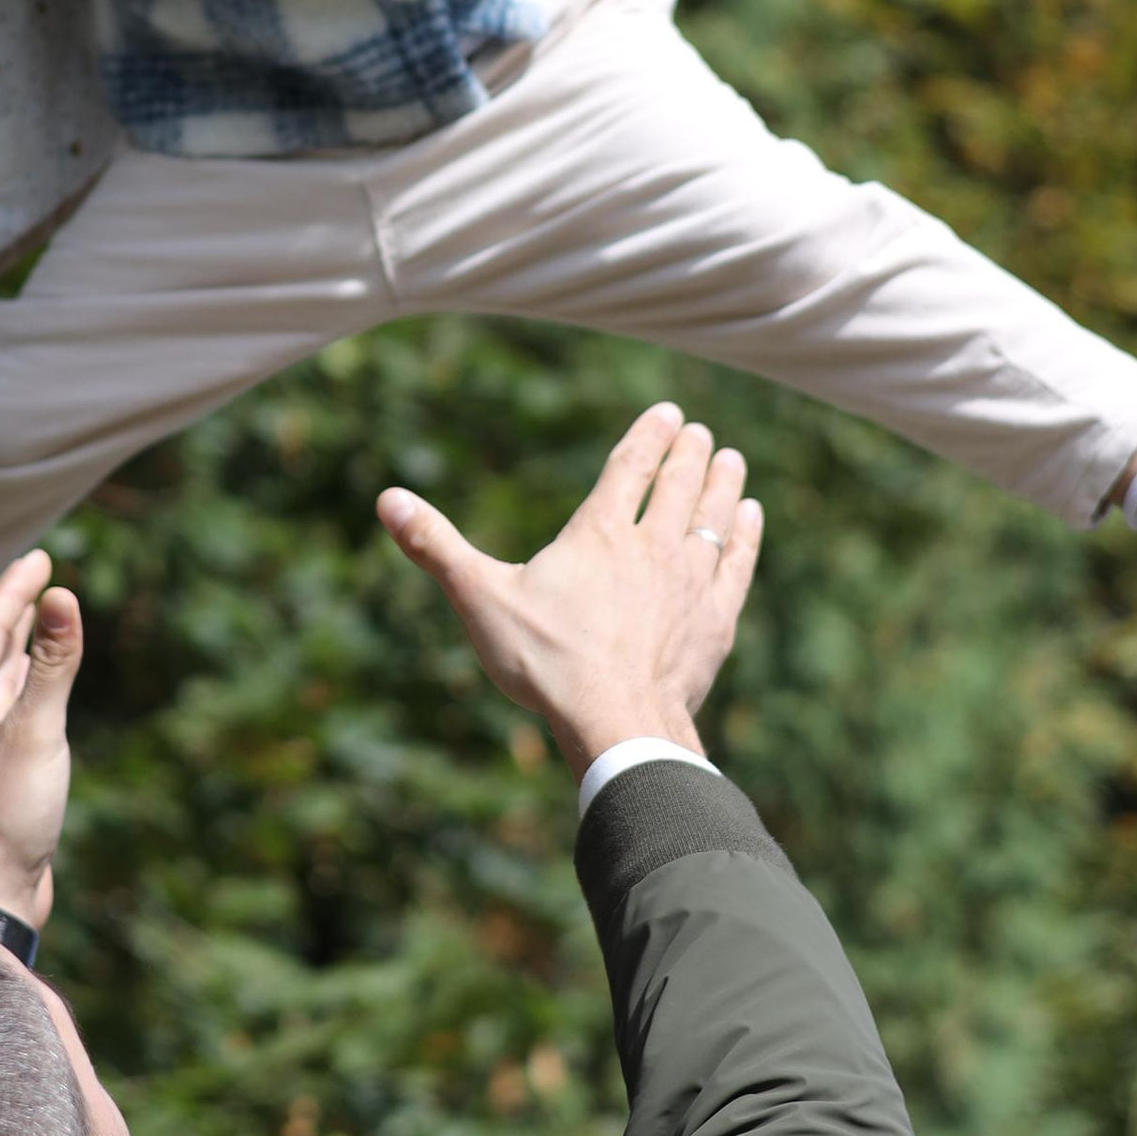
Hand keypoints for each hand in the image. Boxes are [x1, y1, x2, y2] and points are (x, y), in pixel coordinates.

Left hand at [0, 551, 83, 928]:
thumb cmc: (6, 818)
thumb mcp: (37, 735)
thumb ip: (53, 667)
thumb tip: (62, 598)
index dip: (13, 590)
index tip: (40, 557)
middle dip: (13, 609)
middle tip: (39, 572)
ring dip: (20, 644)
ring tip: (40, 612)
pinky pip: (7, 707)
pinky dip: (26, 682)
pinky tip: (36, 678)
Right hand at [377, 401, 762, 778]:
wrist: (616, 724)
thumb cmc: (546, 663)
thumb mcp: (480, 600)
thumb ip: (436, 547)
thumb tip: (386, 499)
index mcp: (598, 534)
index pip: (629, 468)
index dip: (648, 436)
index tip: (667, 411)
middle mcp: (652, 548)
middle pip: (678, 486)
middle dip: (689, 453)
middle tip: (700, 431)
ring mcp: (690, 583)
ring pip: (713, 518)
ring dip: (722, 484)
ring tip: (731, 460)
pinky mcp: (715, 621)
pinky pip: (736, 564)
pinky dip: (745, 535)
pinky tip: (750, 517)